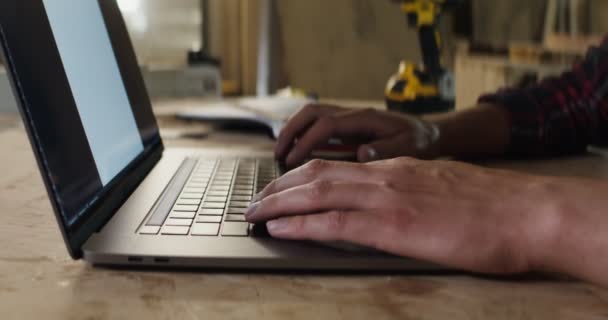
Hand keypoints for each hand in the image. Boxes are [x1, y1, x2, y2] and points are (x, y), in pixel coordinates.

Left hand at [246, 158, 559, 274]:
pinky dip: (303, 225)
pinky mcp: (395, 226)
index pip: (334, 168)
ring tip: (256, 213)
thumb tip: (386, 202)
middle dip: (279, 188)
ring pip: (318, 194)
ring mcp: (388, 199)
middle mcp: (385, 177)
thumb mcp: (440, 187)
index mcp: (396, 169)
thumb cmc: (490, 206)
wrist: (526, 212)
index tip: (280, 188)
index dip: (300, 178)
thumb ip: (408, 191)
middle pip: (316, 176)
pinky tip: (282, 230)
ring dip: (280, 204)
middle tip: (256, 201)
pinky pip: (336, 223)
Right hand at [275, 104, 440, 167]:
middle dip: (290, 131)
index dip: (305, 142)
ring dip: (293, 131)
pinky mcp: (348, 126)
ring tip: (281, 154)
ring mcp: (349, 118)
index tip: (291, 161)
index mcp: (365, 119)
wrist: (430, 132)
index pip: (326, 125)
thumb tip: (361, 154)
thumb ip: (386, 150)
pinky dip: (302, 134)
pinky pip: (318, 124)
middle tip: (277, 155)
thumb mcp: (409, 147)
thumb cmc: (420, 141)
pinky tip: (296, 153)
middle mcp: (353, 114)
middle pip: (311, 113)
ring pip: (311, 115)